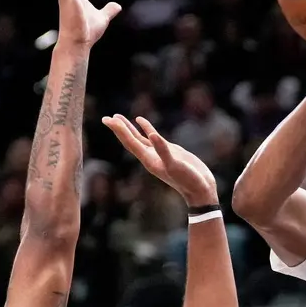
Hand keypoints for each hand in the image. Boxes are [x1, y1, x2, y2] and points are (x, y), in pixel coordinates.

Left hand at [103, 114, 218, 205]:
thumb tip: (152, 136)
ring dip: (128, 128)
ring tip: (117, 117)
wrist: (199, 189)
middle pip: (129, 140)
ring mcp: (157, 153)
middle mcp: (150, 157)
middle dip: (118, 129)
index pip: (130, 142)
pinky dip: (146, 128)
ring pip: (138, 138)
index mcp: (149, 160)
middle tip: (106, 118)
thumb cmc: (188, 180)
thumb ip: (163, 150)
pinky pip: (152, 136)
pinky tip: (140, 120)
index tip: (107, 119)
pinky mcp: (167, 150)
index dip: (119, 130)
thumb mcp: (175, 165)